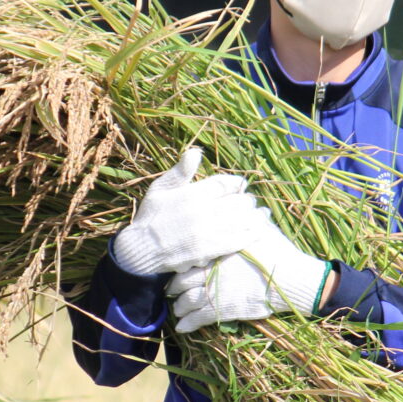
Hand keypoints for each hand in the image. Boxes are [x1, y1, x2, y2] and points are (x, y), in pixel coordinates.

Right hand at [112, 147, 267, 275]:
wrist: (141, 250)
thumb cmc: (151, 217)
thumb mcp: (160, 189)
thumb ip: (180, 172)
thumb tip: (196, 152)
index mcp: (192, 193)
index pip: (224, 183)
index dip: (236, 183)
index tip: (240, 184)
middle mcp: (202, 211)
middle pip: (237, 201)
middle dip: (246, 199)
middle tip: (249, 201)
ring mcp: (207, 232)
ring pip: (242, 220)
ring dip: (255, 216)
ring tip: (261, 213)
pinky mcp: (210, 250)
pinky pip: (239, 240)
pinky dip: (252, 233)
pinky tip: (259, 229)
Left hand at [167, 216, 329, 332]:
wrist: (292, 279)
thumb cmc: (278, 251)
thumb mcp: (260, 226)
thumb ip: (243, 214)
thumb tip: (240, 193)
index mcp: (216, 250)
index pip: (188, 256)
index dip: (180, 263)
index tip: (176, 264)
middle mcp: (211, 270)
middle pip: (181, 280)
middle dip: (173, 286)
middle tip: (169, 288)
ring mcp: (215, 291)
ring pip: (186, 301)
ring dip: (179, 306)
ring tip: (177, 308)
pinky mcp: (223, 310)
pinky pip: (197, 318)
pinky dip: (187, 324)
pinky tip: (181, 327)